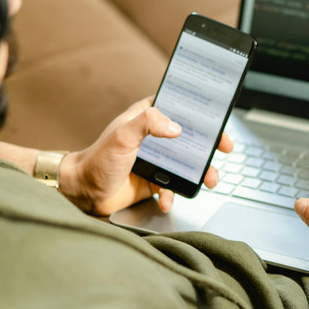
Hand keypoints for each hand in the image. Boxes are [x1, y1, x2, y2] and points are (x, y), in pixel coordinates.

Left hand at [59, 97, 232, 214]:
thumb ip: (148, 124)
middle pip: (191, 137)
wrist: (84, 192)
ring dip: (200, 173)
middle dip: (210, 146)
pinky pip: (172, 187)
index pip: (180, 108)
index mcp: (147, 118)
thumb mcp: (122, 136)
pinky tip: (166, 200)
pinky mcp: (154, 181)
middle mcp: (154, 138)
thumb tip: (176, 127)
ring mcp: (156, 160)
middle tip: (224, 150)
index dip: (201, 113)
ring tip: (208, 182)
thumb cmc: (97, 160)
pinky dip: (173, 195)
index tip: (217, 120)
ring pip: (188, 164)